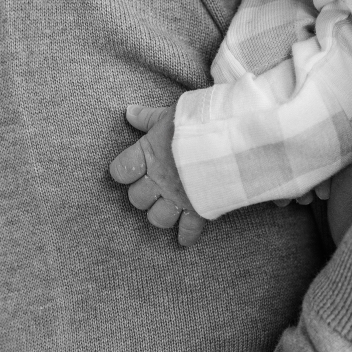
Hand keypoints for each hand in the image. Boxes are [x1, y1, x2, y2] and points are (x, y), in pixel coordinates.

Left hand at [109, 105, 206, 245]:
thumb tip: (129, 112)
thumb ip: (149, 117)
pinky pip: (188, 230)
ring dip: (161, 214)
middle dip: (143, 194)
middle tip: (155, 186)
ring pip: (156, 218)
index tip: (131, 169)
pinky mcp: (198, 208)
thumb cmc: (199, 120)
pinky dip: (186, 236)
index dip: (124, 171)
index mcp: (148, 154)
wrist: (231, 135)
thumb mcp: (172, 114)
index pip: (120, 171)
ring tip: (169, 206)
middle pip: (136, 198)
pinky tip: (184, 239)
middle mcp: (159, 179)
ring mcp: (178, 196)